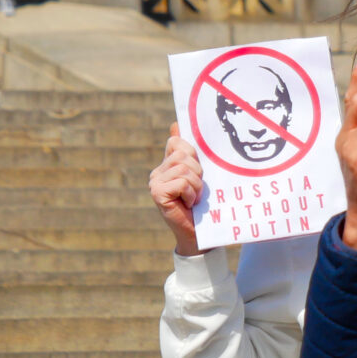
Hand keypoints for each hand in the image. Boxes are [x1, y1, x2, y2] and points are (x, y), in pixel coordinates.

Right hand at [148, 122, 202, 256]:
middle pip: (184, 154)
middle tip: (196, 190)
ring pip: (185, 168)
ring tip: (194, 198)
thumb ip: (189, 153)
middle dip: (198, 172)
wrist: (197, 234)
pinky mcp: (157, 192)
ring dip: (197, 185)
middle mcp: (157, 172)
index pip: (177, 142)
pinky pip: (182, 181)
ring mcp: (155, 182)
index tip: (197, 169)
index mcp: (167, 165)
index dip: (191, 152)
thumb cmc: (202, 204)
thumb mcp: (199, 175)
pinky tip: (188, 204)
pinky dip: (191, 193)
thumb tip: (175, 124)